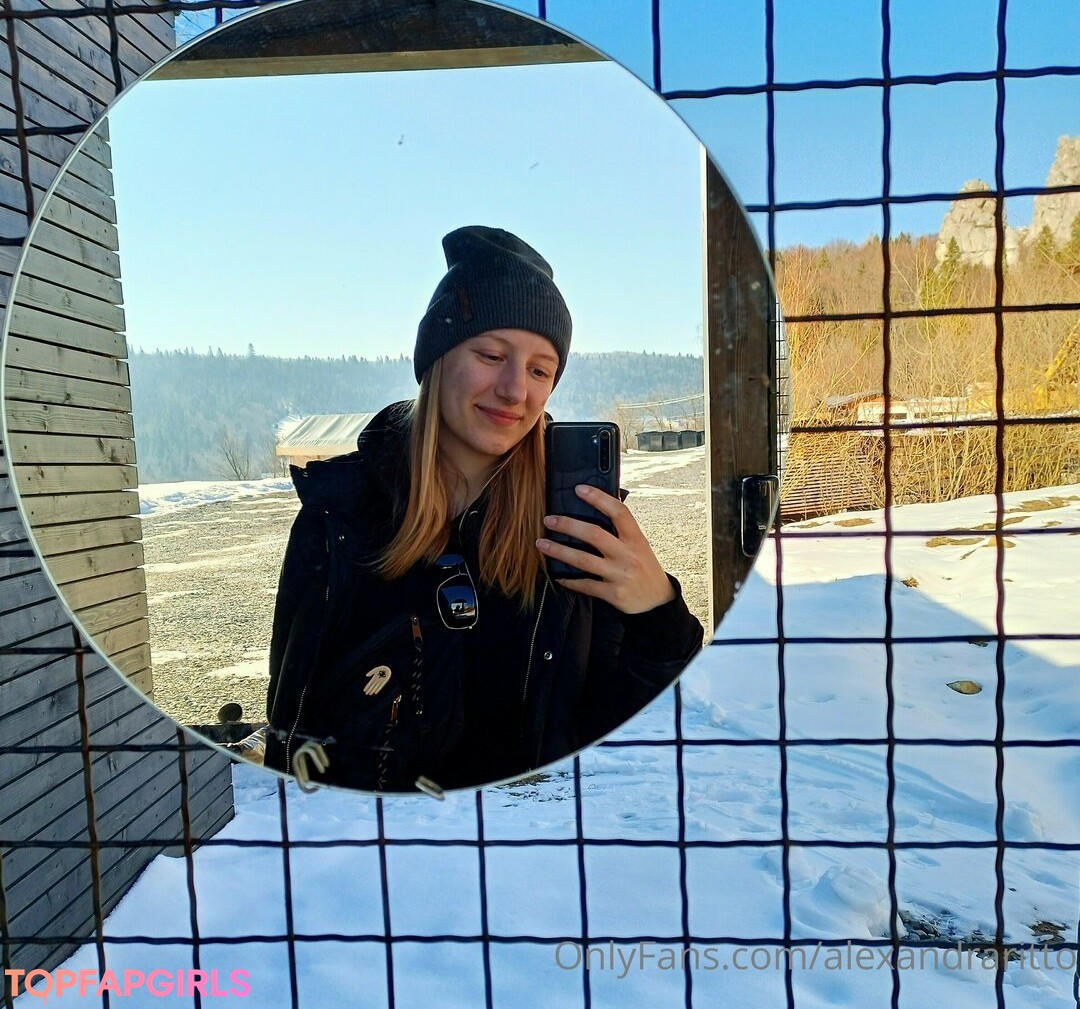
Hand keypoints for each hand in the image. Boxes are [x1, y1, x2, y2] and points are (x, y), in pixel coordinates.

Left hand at [536, 484, 675, 613]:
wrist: (657, 600)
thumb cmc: (644, 567)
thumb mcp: (640, 544)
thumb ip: (623, 528)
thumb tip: (606, 502)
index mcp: (636, 539)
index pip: (619, 512)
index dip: (599, 498)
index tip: (579, 489)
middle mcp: (628, 555)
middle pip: (594, 535)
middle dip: (568, 525)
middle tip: (549, 520)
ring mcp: (620, 575)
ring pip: (583, 560)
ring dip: (559, 551)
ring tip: (541, 544)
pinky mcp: (613, 594)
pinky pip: (585, 585)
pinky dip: (569, 580)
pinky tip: (557, 575)